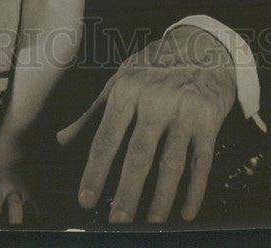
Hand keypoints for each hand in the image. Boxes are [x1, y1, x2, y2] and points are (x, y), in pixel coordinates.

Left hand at [56, 27, 235, 222]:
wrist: (202, 46)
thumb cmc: (154, 66)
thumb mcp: (121, 80)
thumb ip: (92, 113)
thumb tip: (62, 140)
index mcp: (128, 90)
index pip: (107, 137)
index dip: (95, 171)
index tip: (86, 199)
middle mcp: (156, 101)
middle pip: (139, 155)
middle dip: (126, 193)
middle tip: (116, 221)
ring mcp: (184, 112)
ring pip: (171, 164)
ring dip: (160, 199)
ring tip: (150, 224)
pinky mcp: (209, 122)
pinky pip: (201, 163)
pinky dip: (194, 191)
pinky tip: (186, 212)